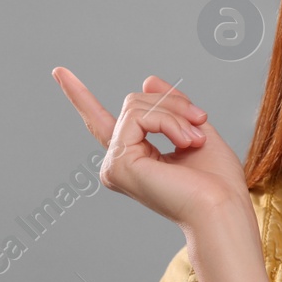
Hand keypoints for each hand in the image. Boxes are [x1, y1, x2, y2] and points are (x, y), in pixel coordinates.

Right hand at [52, 69, 246, 230]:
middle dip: (172, 104)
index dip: (80, 97)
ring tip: (196, 139)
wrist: (222, 208)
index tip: (59, 72)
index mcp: (135, 160)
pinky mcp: (118, 164)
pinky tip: (184, 142)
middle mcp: (118, 164)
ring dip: (175, 114)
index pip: (101, 123)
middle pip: (134, 104)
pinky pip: (139, 117)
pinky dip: (168, 122)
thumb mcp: (194, 130)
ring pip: (136, 107)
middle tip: (201, 121)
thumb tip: (147, 80)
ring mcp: (114, 165)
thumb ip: (171, 107)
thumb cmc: (217, 181)